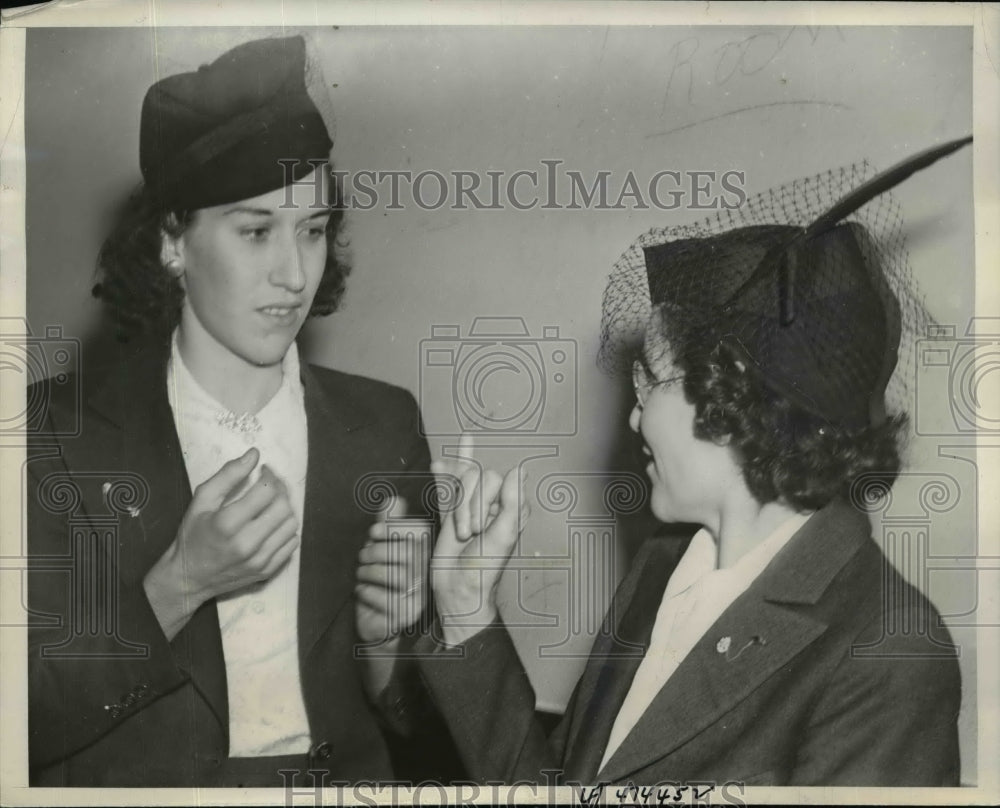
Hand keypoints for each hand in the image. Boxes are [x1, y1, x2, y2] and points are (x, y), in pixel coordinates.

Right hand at [143, 448, 299, 638]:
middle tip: (271, 484)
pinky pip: (291, 543)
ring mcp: (259, 561)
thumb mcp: (202, 500)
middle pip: (283, 507)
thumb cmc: (193, 535)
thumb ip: (228, 475)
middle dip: (280, 489)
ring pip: (291, 525)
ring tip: (271, 503)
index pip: (267, 491)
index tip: (264, 471)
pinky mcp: (267, 571)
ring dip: (285, 508)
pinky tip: (272, 524)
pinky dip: (286, 529)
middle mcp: (246, 544)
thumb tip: (254, 454)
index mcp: (227, 524)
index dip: (270, 475)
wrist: (189, 578)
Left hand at [355, 496, 432, 644]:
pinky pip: (386, 600)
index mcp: (422, 556)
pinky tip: (361, 590)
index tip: (373, 532)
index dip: (395, 530)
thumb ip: (388, 526)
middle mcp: (425, 576)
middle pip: (408, 554)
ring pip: (396, 576)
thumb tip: (393, 500)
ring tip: (361, 573)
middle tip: (362, 556)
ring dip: (370, 572)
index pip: (419, 536)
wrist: (377, 622)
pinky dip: (367, 592)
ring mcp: (418, 597)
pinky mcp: (405, 616)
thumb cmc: (381, 582)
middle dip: (378, 551)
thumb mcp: (382, 551)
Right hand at [429, 434, 527, 646]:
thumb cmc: (484, 568)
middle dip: (468, 507)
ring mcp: (476, 504)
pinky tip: (461, 444)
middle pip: (477, 477)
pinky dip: (457, 462)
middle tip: (470, 535)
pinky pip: (457, 480)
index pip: (495, 480)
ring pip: (463, 480)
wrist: (458, 588)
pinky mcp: (456, 510)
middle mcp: (498, 502)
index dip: (481, 501)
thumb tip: (519, 470)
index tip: (479, 529)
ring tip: (461, 533)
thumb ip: (512, 503)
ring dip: (458, 507)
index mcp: (514, 507)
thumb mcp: (502, 537)